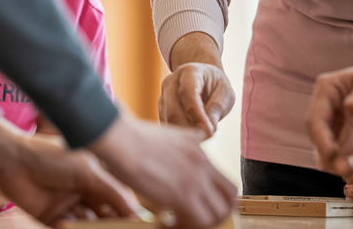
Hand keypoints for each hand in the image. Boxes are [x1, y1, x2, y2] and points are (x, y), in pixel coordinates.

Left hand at [0, 116, 137, 225]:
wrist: (14, 162)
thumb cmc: (53, 158)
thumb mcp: (88, 172)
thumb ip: (112, 192)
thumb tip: (135, 210)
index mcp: (96, 175)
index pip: (117, 196)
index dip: (127, 209)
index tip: (137, 221)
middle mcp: (83, 190)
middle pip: (103, 212)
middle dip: (110, 221)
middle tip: (116, 226)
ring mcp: (68, 204)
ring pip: (86, 222)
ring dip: (89, 225)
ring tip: (85, 221)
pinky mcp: (50, 218)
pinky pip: (67, 228)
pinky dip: (69, 228)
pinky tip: (64, 221)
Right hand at [89, 112, 236, 228]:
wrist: (122, 140)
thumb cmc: (135, 138)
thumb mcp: (174, 133)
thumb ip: (190, 139)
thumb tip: (199, 136)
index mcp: (200, 153)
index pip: (226, 183)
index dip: (217, 200)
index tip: (199, 207)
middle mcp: (202, 166)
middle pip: (230, 199)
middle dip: (217, 214)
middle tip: (194, 219)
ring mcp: (194, 180)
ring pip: (218, 214)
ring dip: (201, 223)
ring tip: (178, 223)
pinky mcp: (182, 195)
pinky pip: (199, 222)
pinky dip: (185, 227)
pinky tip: (165, 223)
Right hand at [159, 63, 235, 137]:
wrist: (204, 81)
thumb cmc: (216, 86)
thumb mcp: (225, 93)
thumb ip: (217, 108)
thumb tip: (208, 130)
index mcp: (189, 71)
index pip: (188, 93)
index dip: (197, 114)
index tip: (208, 131)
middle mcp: (171, 82)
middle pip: (174, 111)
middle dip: (190, 129)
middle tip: (207, 139)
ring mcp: (163, 97)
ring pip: (168, 122)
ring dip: (184, 135)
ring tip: (202, 139)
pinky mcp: (161, 111)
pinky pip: (167, 128)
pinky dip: (179, 137)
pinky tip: (193, 139)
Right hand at [307, 58, 352, 176]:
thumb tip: (348, 116)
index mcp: (326, 92)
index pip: (316, 121)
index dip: (322, 140)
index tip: (332, 154)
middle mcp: (328, 114)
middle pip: (321, 143)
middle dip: (333, 158)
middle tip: (349, 171)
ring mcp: (338, 132)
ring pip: (332, 157)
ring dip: (344, 168)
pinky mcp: (352, 147)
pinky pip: (349, 163)